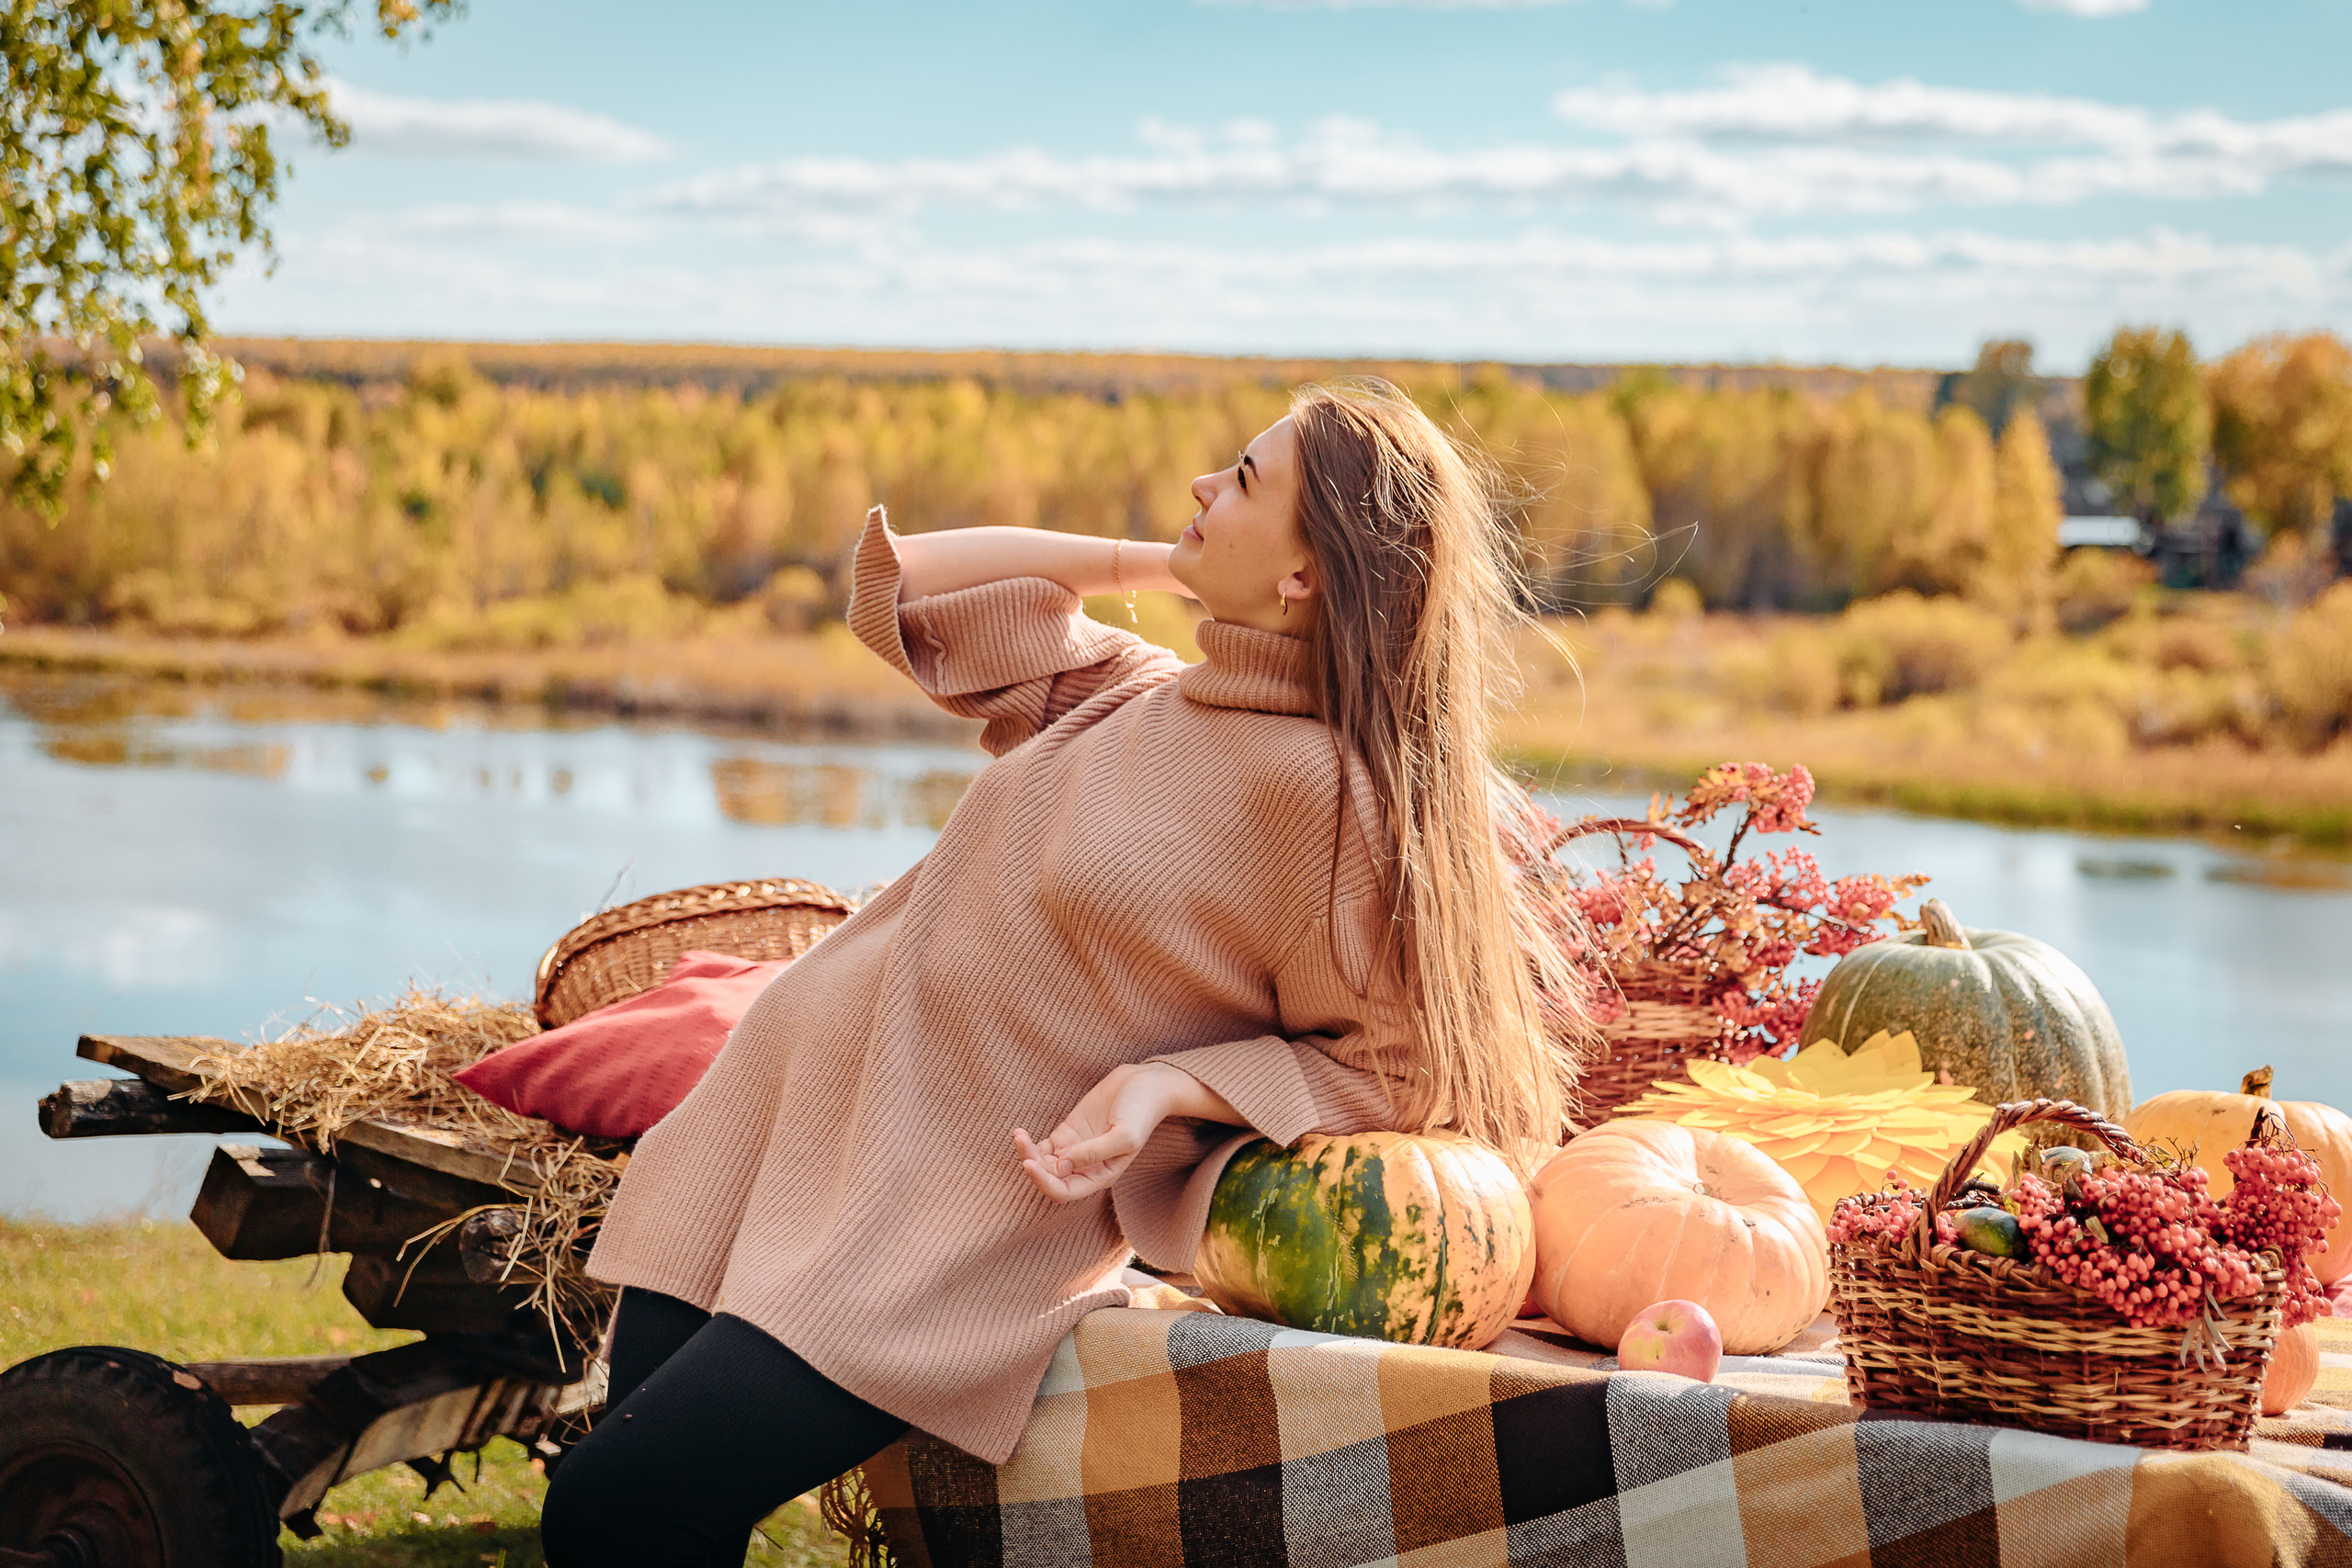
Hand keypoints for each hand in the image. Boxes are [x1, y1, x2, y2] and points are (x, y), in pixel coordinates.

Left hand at [1016, 1062, 1236, 1202]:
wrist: (1145, 1085)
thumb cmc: (1141, 1112)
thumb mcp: (1124, 1134)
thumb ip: (1094, 1152)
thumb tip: (1062, 1165)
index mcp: (1101, 1176)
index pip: (1065, 1191)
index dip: (1044, 1182)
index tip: (1029, 1163)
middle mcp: (1085, 1169)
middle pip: (1049, 1179)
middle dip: (1031, 1164)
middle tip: (1021, 1140)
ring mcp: (1074, 1151)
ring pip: (1041, 1164)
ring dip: (1026, 1153)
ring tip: (1019, 1134)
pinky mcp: (1067, 1134)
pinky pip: (1041, 1148)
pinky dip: (1028, 1144)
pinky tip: (1020, 1133)